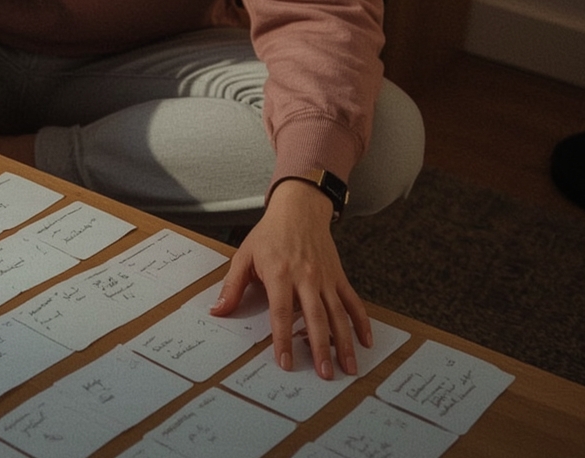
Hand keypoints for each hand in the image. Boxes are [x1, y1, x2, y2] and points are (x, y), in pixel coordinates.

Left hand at [212, 178, 371, 379]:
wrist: (299, 209)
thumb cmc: (269, 234)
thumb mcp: (244, 255)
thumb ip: (232, 286)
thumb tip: (218, 310)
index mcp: (280, 275)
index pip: (282, 313)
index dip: (283, 339)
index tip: (285, 362)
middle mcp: (306, 278)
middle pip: (316, 319)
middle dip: (320, 349)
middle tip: (324, 374)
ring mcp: (326, 278)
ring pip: (338, 315)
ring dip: (344, 343)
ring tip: (348, 367)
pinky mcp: (339, 276)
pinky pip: (353, 302)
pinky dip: (361, 322)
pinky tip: (366, 341)